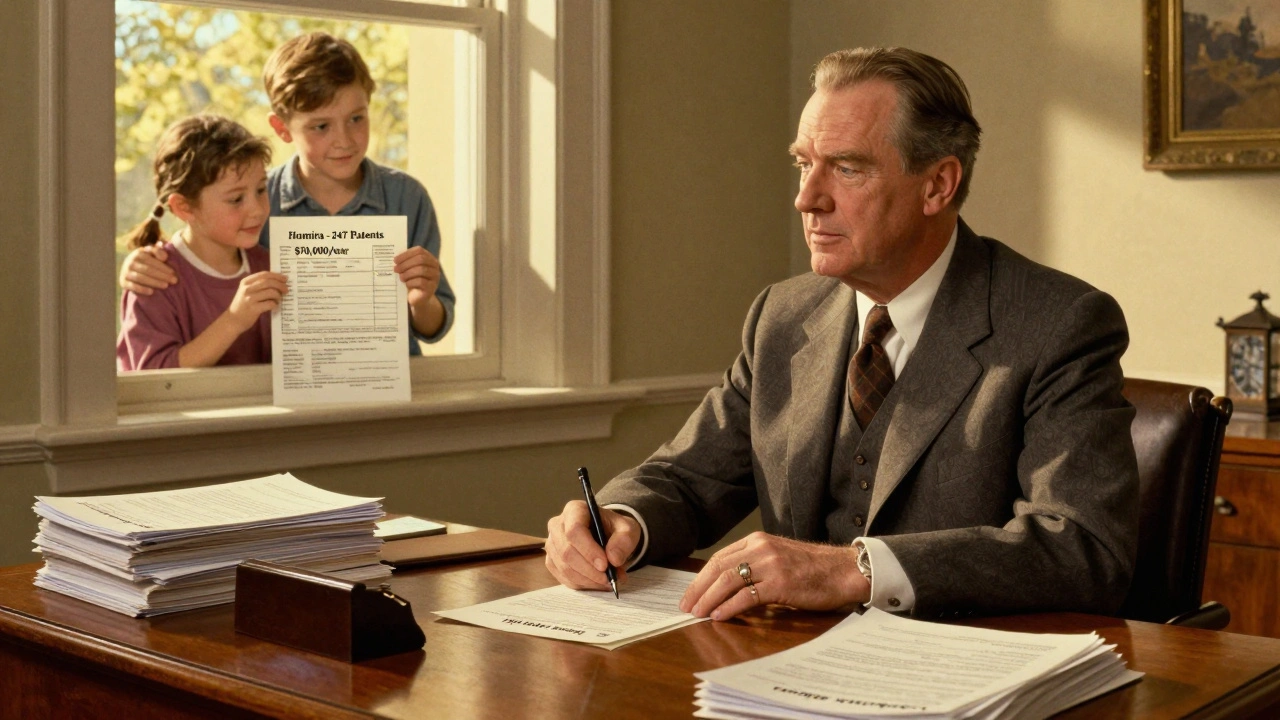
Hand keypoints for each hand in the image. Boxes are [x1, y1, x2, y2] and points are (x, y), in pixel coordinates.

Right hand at [119, 245, 177, 294]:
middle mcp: (130, 262)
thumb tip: (164, 257)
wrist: (131, 269)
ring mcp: (125, 272)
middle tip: (174, 281)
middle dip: (162, 275)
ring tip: (166, 286)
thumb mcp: (152, 253)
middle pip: (147, 270)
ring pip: (140, 278)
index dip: (163, 267)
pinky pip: (132, 286)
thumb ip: (158, 251)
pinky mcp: (123, 282)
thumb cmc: (147, 261)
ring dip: (154, 282)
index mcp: (138, 253)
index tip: (173, 273)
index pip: (151, 261)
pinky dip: (141, 289)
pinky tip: (152, 292)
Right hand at [227, 271, 287, 330]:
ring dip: (278, 296)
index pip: (264, 274)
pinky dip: (275, 304)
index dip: (276, 275)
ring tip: (279, 299)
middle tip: (286, 289)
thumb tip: (278, 281)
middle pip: (269, 282)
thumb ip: (258, 285)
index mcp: (246, 282)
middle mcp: (247, 288)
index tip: (285, 278)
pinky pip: (270, 304)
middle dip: (280, 285)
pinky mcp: (253, 309)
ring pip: (271, 292)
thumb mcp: (246, 291)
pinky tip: (274, 306)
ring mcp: (250, 299)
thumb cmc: (243, 305)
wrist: (233, 320)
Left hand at [394, 246, 441, 307]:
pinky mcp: (432, 287)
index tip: (395, 260)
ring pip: (421, 270)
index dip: (406, 254)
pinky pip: (421, 282)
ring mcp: (435, 277)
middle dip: (406, 264)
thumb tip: (395, 258)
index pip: (419, 251)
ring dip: (407, 273)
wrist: (418, 297)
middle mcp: (434, 266)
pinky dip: (411, 282)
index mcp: (429, 258)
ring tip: (401, 277)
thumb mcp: (409, 269)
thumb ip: (405, 262)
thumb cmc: (412, 280)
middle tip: (396, 269)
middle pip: (421, 259)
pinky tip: (407, 284)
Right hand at [545, 501, 639, 590]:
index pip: (574, 530)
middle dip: (590, 570)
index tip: (605, 565)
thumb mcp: (628, 529)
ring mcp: (552, 544)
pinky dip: (582, 584)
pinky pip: (564, 578)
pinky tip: (597, 583)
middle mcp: (557, 525)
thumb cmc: (614, 529)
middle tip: (610, 578)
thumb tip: (613, 559)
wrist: (606, 535)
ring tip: (608, 581)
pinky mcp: (552, 561)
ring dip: (588, 579)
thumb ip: (624, 540)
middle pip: (567, 552)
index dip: (588, 550)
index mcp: (574, 510)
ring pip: (565, 568)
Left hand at [679, 532, 869, 620]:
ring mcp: (771, 564)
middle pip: (718, 568)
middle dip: (698, 589)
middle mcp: (761, 548)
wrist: (844, 570)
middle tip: (687, 607)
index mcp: (758, 540)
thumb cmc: (813, 569)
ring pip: (728, 581)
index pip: (720, 558)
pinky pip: (747, 596)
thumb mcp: (778, 558)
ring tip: (698, 614)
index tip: (690, 594)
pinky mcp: (781, 583)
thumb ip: (754, 565)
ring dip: (709, 600)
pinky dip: (729, 608)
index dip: (700, 577)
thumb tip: (725, 586)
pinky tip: (720, 617)